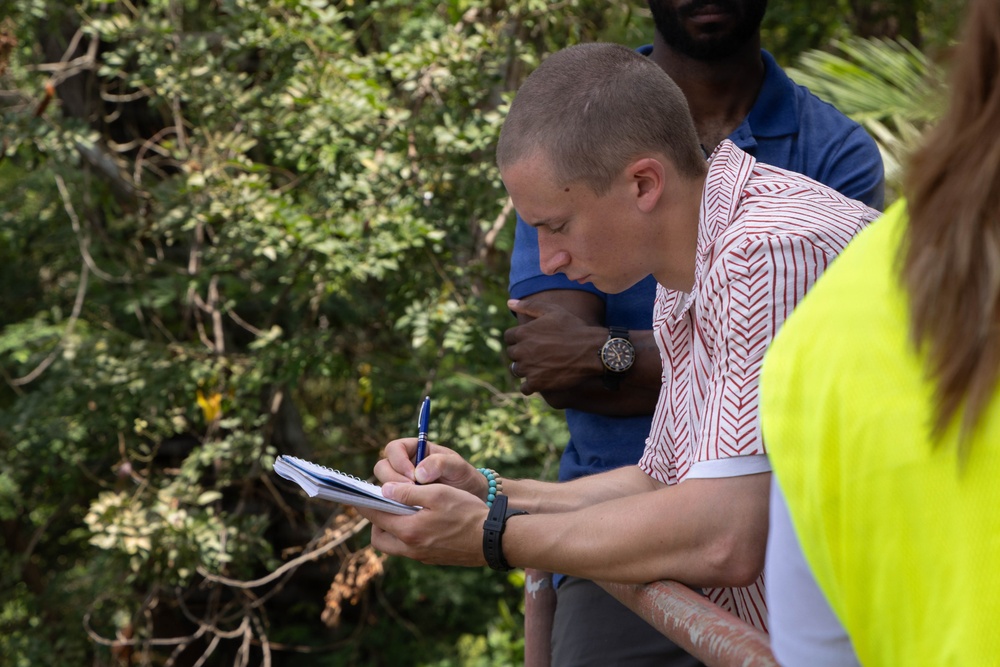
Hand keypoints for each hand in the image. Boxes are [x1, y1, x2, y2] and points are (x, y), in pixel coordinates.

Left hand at [358, 482, 490, 566]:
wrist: (492, 540)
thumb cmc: (467, 513)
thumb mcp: (438, 494)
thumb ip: (408, 492)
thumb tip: (384, 489)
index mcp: (408, 531)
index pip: (375, 516)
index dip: (364, 503)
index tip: (356, 493)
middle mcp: (410, 548)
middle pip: (378, 538)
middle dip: (376, 520)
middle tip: (386, 503)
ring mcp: (421, 556)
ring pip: (393, 545)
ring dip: (391, 529)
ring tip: (404, 510)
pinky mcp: (431, 558)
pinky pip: (408, 548)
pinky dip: (406, 535)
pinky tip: (420, 520)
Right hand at [375, 438, 486, 497]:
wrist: (471, 500)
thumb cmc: (464, 477)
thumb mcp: (458, 467)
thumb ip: (440, 463)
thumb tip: (418, 473)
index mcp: (414, 450)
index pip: (394, 449)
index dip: (399, 461)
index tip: (412, 475)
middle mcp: (404, 466)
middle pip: (382, 467)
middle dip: (393, 479)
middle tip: (411, 491)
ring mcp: (401, 484)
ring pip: (383, 486)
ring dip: (393, 494)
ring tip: (412, 502)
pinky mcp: (402, 501)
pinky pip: (390, 502)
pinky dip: (396, 506)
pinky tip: (410, 511)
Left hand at [505, 295, 604, 394]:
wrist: (592, 351)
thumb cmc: (574, 328)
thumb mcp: (553, 311)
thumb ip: (529, 306)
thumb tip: (509, 303)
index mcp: (523, 332)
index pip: (508, 337)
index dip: (519, 338)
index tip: (532, 340)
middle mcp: (522, 350)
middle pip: (512, 354)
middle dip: (522, 353)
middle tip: (540, 353)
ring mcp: (528, 368)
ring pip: (517, 370)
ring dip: (526, 369)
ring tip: (542, 365)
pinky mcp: (537, 383)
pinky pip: (525, 388)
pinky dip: (531, 385)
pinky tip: (542, 379)